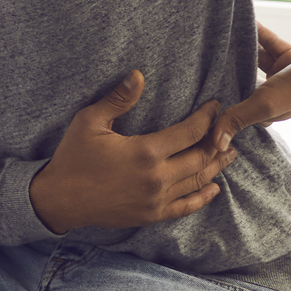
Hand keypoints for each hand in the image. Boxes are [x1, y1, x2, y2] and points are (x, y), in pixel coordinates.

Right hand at [28, 71, 236, 233]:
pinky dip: (204, 197)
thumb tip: (138, 75)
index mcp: (146, 151)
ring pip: (199, 181)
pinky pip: (187, 207)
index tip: (215, 106)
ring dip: (217, 166)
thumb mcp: (89, 122)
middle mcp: (158, 177)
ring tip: (229, 153)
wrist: (60, 199)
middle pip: (201, 157)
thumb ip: (117, 99)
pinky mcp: (153, 214)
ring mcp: (157, 199)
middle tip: (227, 128)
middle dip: (218, 141)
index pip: (190, 132)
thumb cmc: (73, 157)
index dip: (207, 117)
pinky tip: (214, 188)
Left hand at [208, 25, 290, 147]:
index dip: (224, 105)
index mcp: (269, 110)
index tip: (202, 95)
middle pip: (245, 81)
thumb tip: (216, 144)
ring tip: (221, 37)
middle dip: (228, 72)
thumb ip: (238, 119)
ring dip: (242, 48)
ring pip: (256, 59)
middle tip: (204, 60)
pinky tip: (246, 21)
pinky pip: (269, 42)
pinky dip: (259, 32)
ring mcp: (284, 74)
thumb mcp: (265, 105)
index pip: (240, 110)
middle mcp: (275, 93)